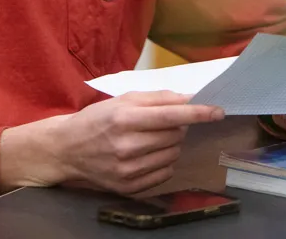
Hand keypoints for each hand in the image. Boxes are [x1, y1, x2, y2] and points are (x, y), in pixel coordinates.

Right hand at [0, 91, 223, 195]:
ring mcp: (128, 171)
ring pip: (172, 155)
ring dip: (171, 145)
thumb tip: (191, 98)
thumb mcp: (124, 99)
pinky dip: (163, 162)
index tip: (218, 111)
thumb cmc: (98, 119)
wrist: (67, 149)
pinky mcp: (129, 187)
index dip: (198, 113)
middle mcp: (126, 147)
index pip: (171, 116)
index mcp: (124, 119)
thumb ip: (159, 98)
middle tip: (161, 123)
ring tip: (151, 138)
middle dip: (177, 127)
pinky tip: (147, 154)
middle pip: (174, 136)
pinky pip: (164, 174)